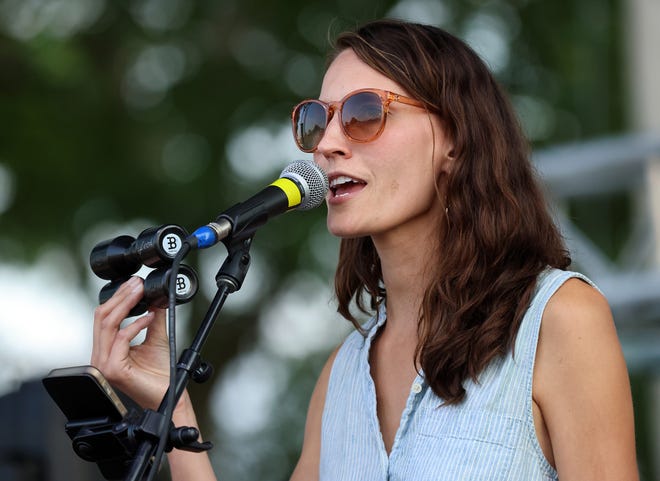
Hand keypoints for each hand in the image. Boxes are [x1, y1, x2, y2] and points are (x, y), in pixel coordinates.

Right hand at [91, 276, 170, 409]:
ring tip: (141, 293)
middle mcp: (101, 356)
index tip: (134, 283)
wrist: (168, 395)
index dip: (118, 297)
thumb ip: (152, 317)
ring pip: (108, 324)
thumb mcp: (155, 337)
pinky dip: (136, 324)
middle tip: (137, 284)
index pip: (104, 317)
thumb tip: (154, 297)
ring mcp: (104, 364)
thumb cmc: (160, 373)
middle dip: (121, 297)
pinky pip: (121, 339)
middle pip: (102, 317)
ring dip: (126, 305)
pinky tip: (149, 317)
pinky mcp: (113, 369)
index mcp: (106, 349)